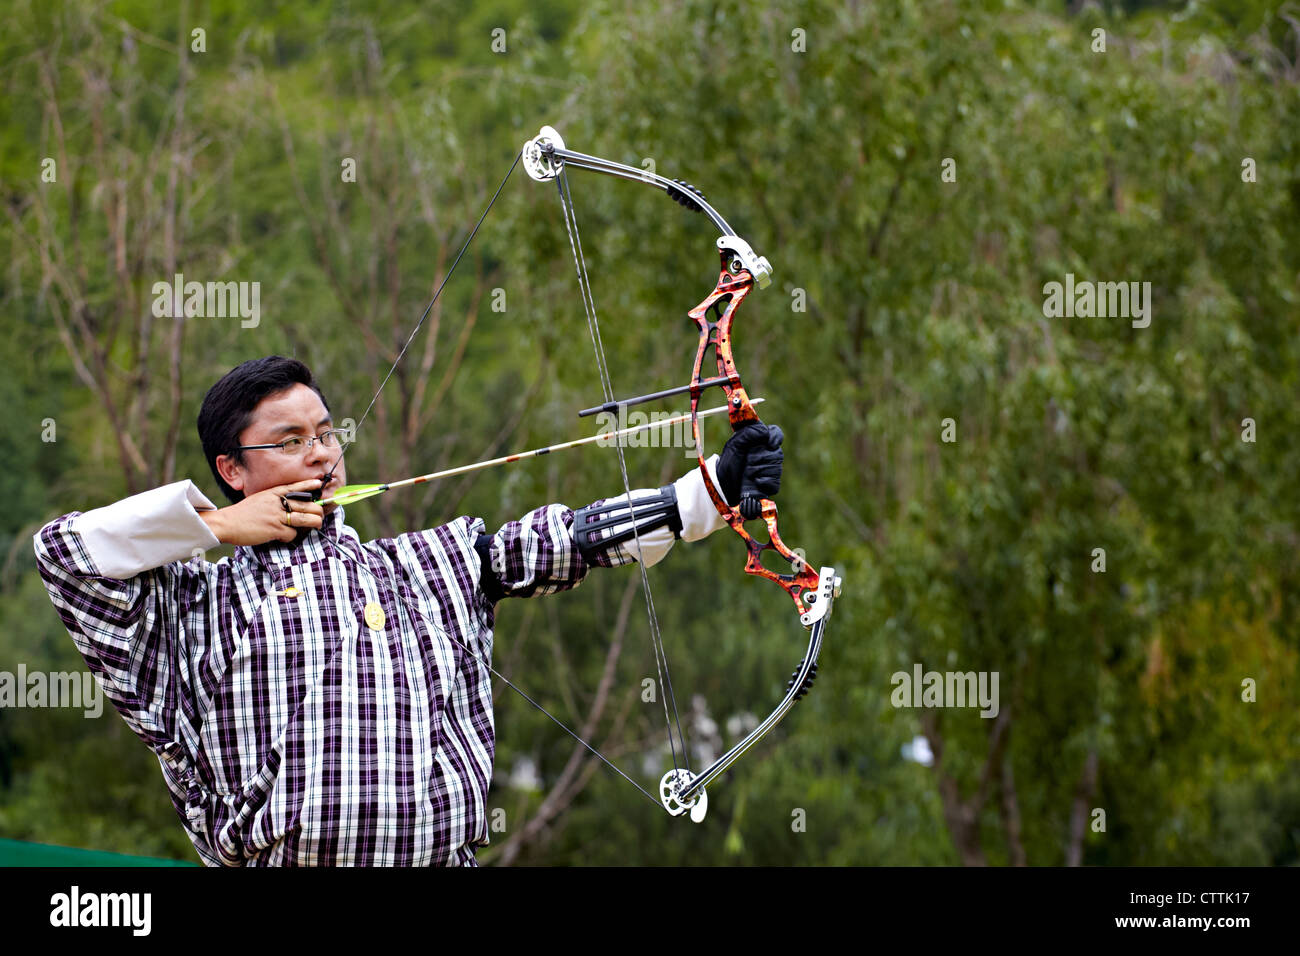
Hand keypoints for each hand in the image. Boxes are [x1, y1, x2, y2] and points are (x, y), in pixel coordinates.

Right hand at [200, 479, 324, 545]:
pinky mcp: (274, 529)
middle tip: (319, 516)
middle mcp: (277, 502)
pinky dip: (290, 537)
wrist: (226, 523)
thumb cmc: (243, 513)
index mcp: (273, 493)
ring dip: (314, 523)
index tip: (319, 483)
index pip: (295, 487)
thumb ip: (274, 501)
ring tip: (315, 524)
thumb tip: (290, 507)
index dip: (309, 485)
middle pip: (308, 506)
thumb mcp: (260, 499)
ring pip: (305, 519)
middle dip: (318, 512)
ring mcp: (276, 516)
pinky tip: (283, 536)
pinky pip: (292, 534)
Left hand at [717, 421, 783, 519]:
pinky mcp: (772, 484)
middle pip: (776, 452)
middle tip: (747, 461)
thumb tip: (766, 432)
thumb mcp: (734, 445)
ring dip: (758, 470)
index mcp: (761, 441)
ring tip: (747, 473)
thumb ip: (748, 433)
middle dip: (759, 458)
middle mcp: (769, 454)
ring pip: (775, 468)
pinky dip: (763, 482)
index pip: (776, 433)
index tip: (770, 443)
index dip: (775, 437)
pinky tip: (755, 481)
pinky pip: (774, 482)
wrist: (724, 485)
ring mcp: (772, 469)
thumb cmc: (730, 463)